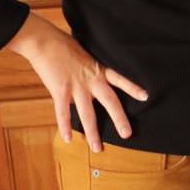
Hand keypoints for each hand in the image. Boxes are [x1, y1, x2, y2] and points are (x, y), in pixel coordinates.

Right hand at [5, 14, 148, 152]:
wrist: (43, 41)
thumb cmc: (62, 45)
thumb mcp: (84, 55)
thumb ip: (90, 69)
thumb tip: (92, 77)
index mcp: (98, 70)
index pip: (120, 79)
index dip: (133, 88)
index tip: (146, 96)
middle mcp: (91, 80)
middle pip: (110, 102)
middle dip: (119, 119)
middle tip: (127, 134)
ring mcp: (76, 87)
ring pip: (88, 115)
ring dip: (93, 133)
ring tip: (97, 148)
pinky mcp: (60, 91)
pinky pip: (63, 113)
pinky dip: (65, 127)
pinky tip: (68, 140)